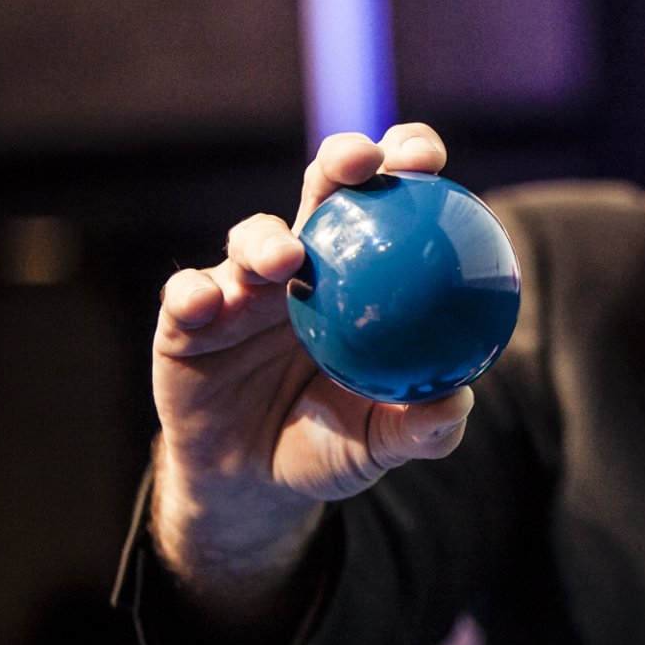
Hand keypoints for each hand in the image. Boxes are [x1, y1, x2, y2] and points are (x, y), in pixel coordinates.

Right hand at [150, 124, 474, 598]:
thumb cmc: (334, 443)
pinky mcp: (187, 322)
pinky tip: (206, 301)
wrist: (257, 484)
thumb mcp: (385, 441)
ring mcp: (242, 288)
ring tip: (287, 259)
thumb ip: (425, 425)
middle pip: (323, 192)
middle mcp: (303, 264)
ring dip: (267, 240)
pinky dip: (193, 293)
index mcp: (362, 272)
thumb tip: (458, 402)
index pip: (391, 199)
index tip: (427, 161)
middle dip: (341, 160)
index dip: (407, 161)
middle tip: (362, 162)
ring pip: (251, 240)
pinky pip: (186, 298)